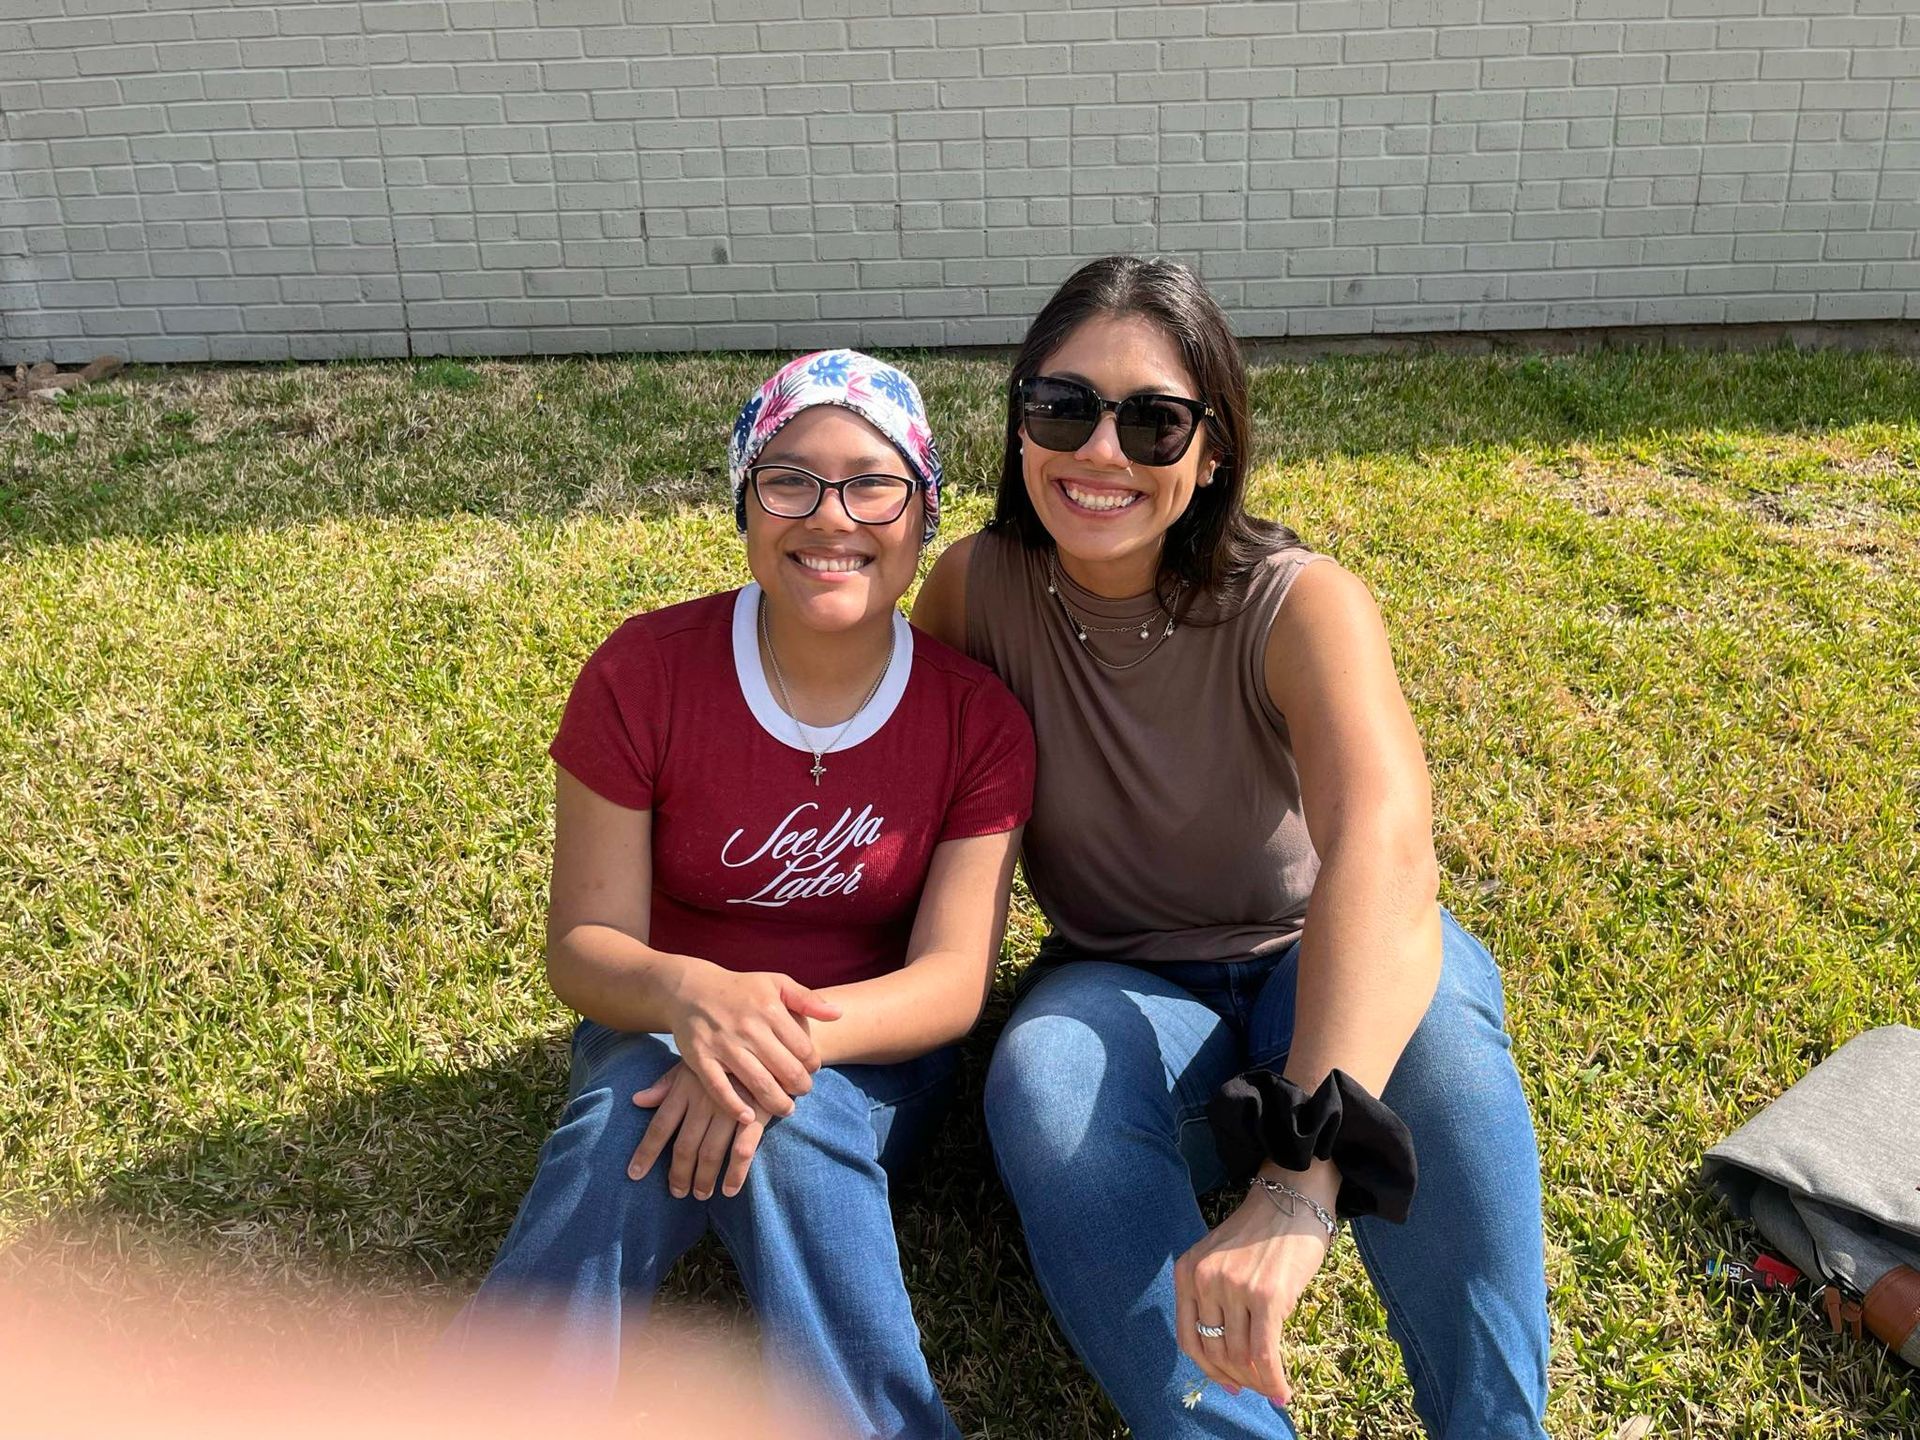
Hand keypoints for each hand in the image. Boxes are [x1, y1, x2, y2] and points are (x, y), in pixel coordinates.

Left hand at [628, 1062, 775, 1200]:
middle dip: (678, 1174)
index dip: (646, 1153)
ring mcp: (729, 1108)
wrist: (765, 1042)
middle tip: (677, 1193)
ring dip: (704, 1179)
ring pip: (710, 1153)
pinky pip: (742, 1151)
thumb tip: (637, 1100)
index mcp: (685, 1088)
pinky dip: (735, 1174)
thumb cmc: (724, 1055)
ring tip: (700, 1195)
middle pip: (684, 1146)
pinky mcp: (755, 1114)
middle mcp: (703, 1100)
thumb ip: (666, 1084)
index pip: (659, 1126)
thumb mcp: (692, 1063)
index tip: (634, 1175)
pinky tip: (729, 1189)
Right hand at [668, 965, 840, 1123]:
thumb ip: (808, 999)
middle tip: (802, 1092)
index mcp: (770, 1010)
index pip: (804, 1050)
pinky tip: (749, 1117)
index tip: (811, 1071)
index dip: (813, 1066)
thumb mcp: (776, 983)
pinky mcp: (700, 1059)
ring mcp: (723, 1045)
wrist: (691, 989)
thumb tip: (839, 1014)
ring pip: (758, 1084)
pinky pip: (720, 1090)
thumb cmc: (741, 989)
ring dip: (777, 1104)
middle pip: (786, 1071)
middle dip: (801, 1088)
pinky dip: (735, 1107)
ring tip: (786, 1109)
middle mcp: (748, 1028)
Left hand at [1173, 1165, 1337, 1408]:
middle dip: (1237, 1379)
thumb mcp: (1220, 1260)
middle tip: (1256, 1389)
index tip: (1228, 1385)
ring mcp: (1234, 1288)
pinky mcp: (1266, 1297)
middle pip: (1215, 1352)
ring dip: (1258, 1382)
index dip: (1208, 1370)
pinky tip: (1283, 1392)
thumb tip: (1228, 1361)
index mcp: (1187, 1272)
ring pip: (1240, 1357)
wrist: (1292, 1200)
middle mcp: (1204, 1280)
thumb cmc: (1262, 1235)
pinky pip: (1265, 1354)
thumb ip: (1214, 1298)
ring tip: (1273, 1389)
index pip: (1188, 1339)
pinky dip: (1273, 1381)